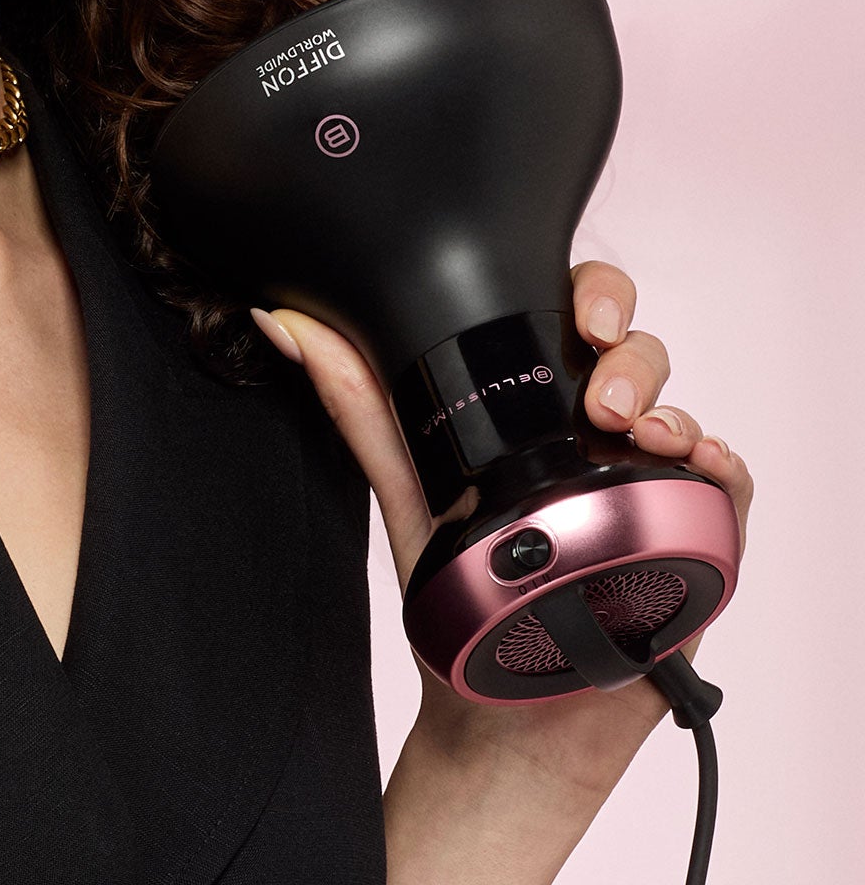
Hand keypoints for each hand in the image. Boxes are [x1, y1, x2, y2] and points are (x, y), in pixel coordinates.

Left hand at [251, 264, 753, 795]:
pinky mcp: (688, 542)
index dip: (589, 295)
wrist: (500, 715)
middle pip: (635, 353)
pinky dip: (721, 468)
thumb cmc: (460, 598)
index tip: (577, 311)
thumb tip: (286, 325)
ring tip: (637, 431)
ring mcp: (645, 485)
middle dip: (630, 349)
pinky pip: (724, 491)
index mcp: (535, 409)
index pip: (572, 319)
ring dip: (668, 406)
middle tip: (601, 387)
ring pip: (679, 411)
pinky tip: (699, 463)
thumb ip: (356, 408)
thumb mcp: (404, 492)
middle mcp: (595, 435)